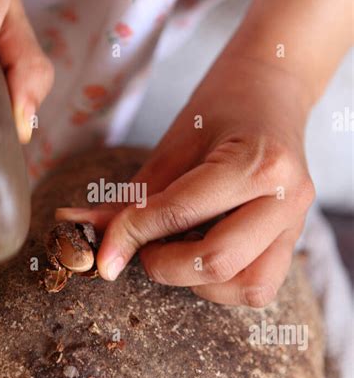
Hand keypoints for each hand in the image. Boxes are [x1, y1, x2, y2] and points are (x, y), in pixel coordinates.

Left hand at [56, 54, 314, 306]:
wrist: (270, 91)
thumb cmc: (220, 112)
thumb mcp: (172, 148)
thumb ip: (131, 198)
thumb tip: (80, 230)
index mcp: (258, 162)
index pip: (180, 212)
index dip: (130, 235)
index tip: (102, 254)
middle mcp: (286, 197)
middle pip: (218, 260)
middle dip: (165, 266)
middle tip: (144, 248)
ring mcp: (297, 222)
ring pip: (247, 286)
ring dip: (200, 282)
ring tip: (179, 250)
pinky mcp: (295, 239)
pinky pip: (259, 286)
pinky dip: (223, 284)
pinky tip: (203, 254)